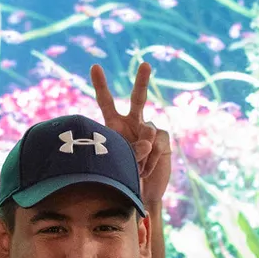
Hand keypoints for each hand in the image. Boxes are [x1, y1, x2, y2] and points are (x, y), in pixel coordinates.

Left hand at [90, 61, 171, 209]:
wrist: (141, 193)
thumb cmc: (121, 177)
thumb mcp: (117, 162)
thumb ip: (131, 148)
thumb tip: (149, 138)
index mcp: (114, 125)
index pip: (107, 102)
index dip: (101, 85)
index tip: (95, 66)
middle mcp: (133, 122)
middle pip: (139, 98)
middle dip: (143, 81)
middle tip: (145, 64)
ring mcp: (150, 129)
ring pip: (148, 131)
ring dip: (141, 152)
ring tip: (135, 170)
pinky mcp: (163, 139)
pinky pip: (156, 143)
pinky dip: (150, 159)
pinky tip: (146, 170)